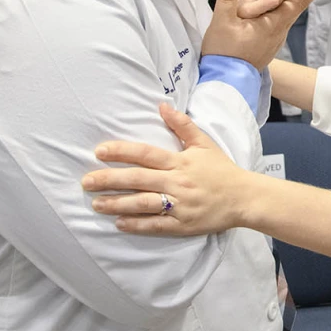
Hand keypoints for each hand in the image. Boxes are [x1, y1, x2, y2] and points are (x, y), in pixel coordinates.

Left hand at [82, 104, 249, 235]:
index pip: (146, 154)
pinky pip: (156, 225)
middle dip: (109, 179)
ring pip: (143, 203)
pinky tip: (119, 223)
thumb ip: (182, 125)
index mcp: (180, 161)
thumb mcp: (204, 143)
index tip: (99, 151)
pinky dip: (137, 225)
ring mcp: (179, 205)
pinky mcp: (183, 224)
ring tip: (96, 203)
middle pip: (138, 179)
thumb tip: (161, 106)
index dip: (122, 151)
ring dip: (117, 203)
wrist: (244, 198)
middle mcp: (177, 182)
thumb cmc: (222, 169)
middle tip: (86, 181)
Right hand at [203, 0, 330, 68]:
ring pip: (294, 11)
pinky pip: (286, 19)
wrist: (227, 81)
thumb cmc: (224, 54)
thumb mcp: (221, 23)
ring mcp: (276, 36)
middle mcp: (278, 28)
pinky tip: (292, 5)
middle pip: (299, 2)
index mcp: (270, 21)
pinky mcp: (271, 42)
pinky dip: (293, 7)